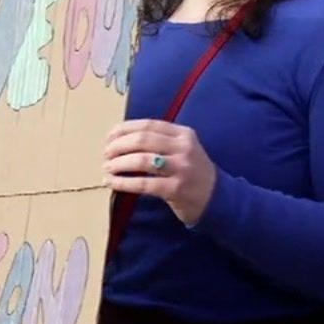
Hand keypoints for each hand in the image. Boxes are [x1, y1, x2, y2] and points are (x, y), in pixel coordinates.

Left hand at [103, 120, 218, 226]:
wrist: (217, 198)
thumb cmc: (193, 172)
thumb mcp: (183, 149)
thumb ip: (160, 141)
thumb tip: (121, 139)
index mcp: (183, 134)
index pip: (148, 125)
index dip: (124, 129)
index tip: (108, 137)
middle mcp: (183, 148)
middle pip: (142, 140)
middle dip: (118, 146)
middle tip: (106, 154)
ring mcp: (181, 168)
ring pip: (141, 160)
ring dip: (118, 163)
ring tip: (107, 168)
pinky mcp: (176, 189)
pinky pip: (143, 183)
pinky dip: (123, 182)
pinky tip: (112, 182)